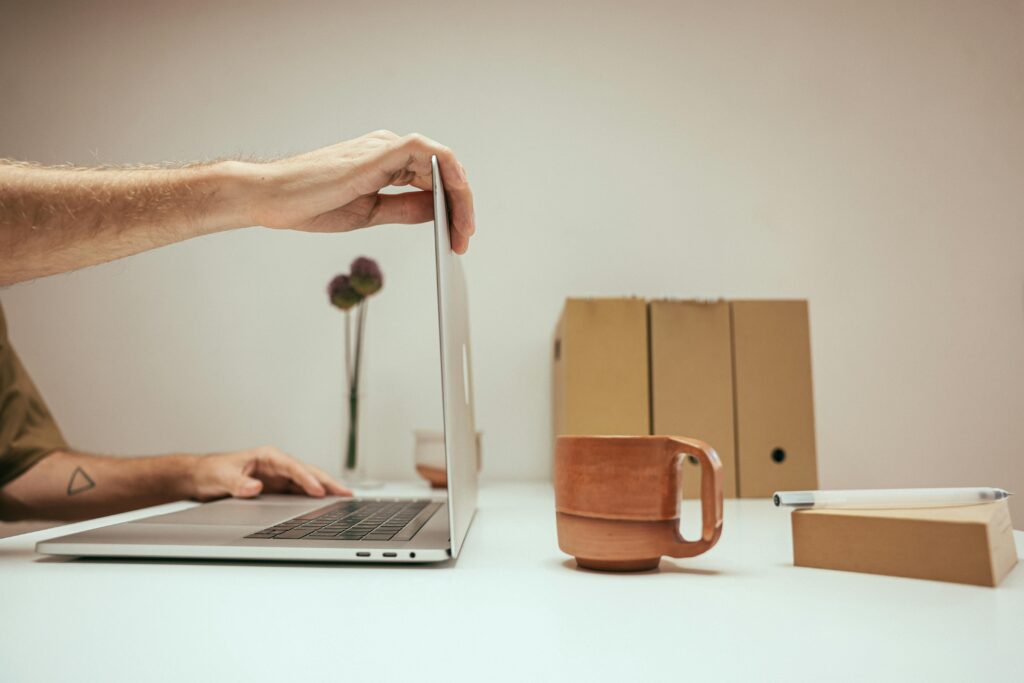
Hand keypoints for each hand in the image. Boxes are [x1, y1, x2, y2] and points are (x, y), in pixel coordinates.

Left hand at [190, 446, 351, 500]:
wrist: (200, 477)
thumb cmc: (211, 471)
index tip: (319, 490)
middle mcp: (277, 466)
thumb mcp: (222, 477)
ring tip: (344, 499)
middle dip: (327, 482)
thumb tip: (255, 487)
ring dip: (325, 490)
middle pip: (307, 472)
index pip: (294, 467)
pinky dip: (314, 498)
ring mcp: (278, 478)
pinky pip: (299, 493)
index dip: (307, 479)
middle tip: (345, 493)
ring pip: (307, 483)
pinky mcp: (276, 489)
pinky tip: (325, 505)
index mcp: (268, 456)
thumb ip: (238, 483)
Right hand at [239, 130, 475, 253]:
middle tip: (465, 239)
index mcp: (384, 164)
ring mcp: (384, 148)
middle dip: (461, 206)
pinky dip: (449, 173)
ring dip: (460, 196)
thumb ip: (404, 210)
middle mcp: (387, 150)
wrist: (273, 197)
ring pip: (442, 162)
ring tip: (462, 229)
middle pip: (443, 171)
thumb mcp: (370, 213)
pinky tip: (455, 200)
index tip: (458, 238)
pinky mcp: (379, 151)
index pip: (433, 180)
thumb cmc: (310, 203)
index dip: (452, 208)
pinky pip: (429, 152)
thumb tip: (438, 213)